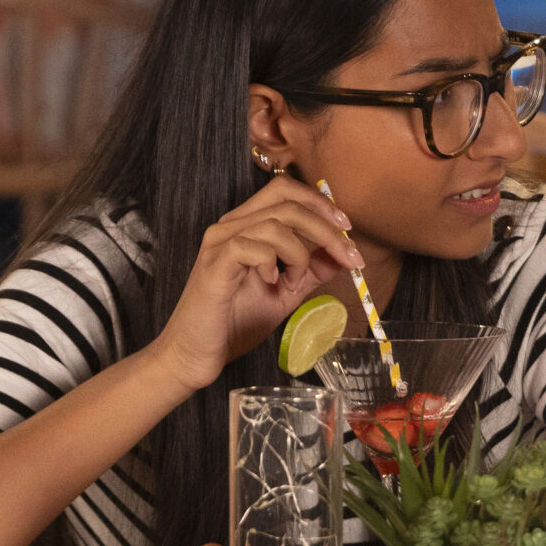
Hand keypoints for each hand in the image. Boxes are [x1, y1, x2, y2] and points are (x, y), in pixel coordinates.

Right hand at [145, 178, 361, 391]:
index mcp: (246, 227)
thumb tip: (342, 254)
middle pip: (286, 202)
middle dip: (326, 228)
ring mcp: (219, 243)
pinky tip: (272, 283)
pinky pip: (252, 246)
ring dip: (300, 254)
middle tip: (349, 256)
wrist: (195, 354)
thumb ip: (311, 272)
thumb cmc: (234, 323)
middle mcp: (230, 226)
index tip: (348, 228)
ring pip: (275, 224)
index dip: (320, 204)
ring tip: (294, 283)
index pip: (285, 190)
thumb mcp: (285, 294)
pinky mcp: (214, 264)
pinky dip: (273, 263)